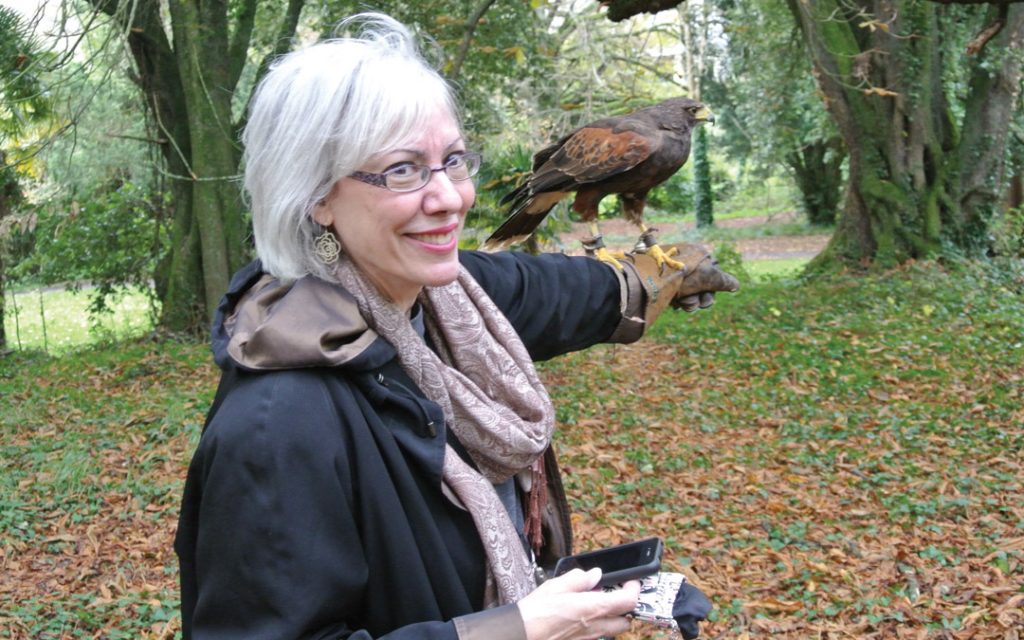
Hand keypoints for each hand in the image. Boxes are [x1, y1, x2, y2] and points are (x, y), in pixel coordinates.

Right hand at [517, 568, 640, 639]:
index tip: (630, 581)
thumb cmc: (536, 611)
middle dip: (625, 608)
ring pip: (612, 631)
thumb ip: (579, 579)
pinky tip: (581, 617)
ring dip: (611, 618)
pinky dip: (596, 626)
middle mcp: (595, 626)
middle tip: (615, 594)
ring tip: (596, 605)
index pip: (628, 601)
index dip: (634, 589)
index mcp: (592, 608)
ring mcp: (588, 638)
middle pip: (625, 621)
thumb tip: (595, 574)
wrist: (522, 634)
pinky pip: (597, 635)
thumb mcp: (556, 586)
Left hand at [620, 242, 738, 325]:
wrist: (647, 280)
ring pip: (689, 290)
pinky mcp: (660, 283)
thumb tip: (736, 285)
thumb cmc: (681, 275)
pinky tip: (675, 305)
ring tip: (684, 305)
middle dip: (703, 296)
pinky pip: (675, 294)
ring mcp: (672, 272)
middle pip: (702, 282)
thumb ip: (723, 281)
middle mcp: (684, 260)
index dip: (715, 285)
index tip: (711, 294)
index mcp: (695, 252)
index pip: (713, 270)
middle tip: (701, 305)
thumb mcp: (707, 277)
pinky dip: (678, 301)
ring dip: (691, 301)